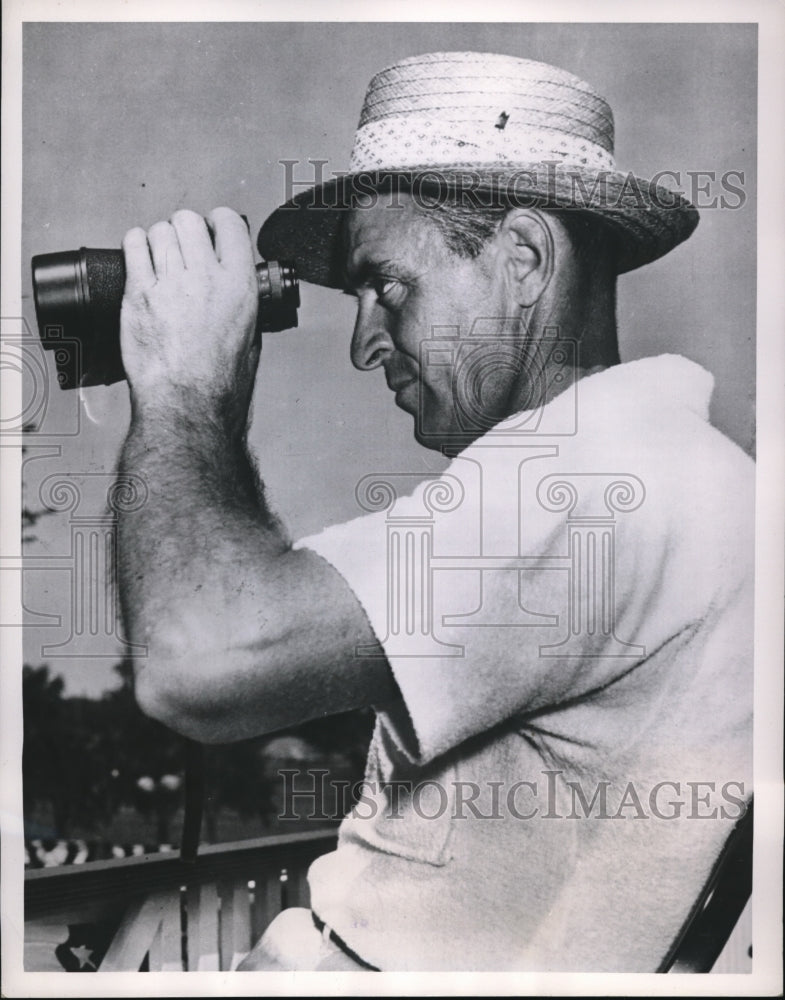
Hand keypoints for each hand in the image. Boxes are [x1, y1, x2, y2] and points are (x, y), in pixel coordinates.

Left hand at [120, 207, 259, 431]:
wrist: (187, 402)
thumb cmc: (219, 384)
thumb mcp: (251, 338)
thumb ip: (241, 304)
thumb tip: (234, 288)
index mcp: (239, 285)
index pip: (229, 223)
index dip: (217, 221)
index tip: (212, 229)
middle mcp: (205, 277)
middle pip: (188, 220)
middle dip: (184, 229)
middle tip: (182, 246)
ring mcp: (169, 283)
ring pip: (159, 231)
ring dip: (159, 240)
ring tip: (159, 257)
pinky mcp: (139, 294)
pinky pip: (133, 246)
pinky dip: (134, 245)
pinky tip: (138, 255)